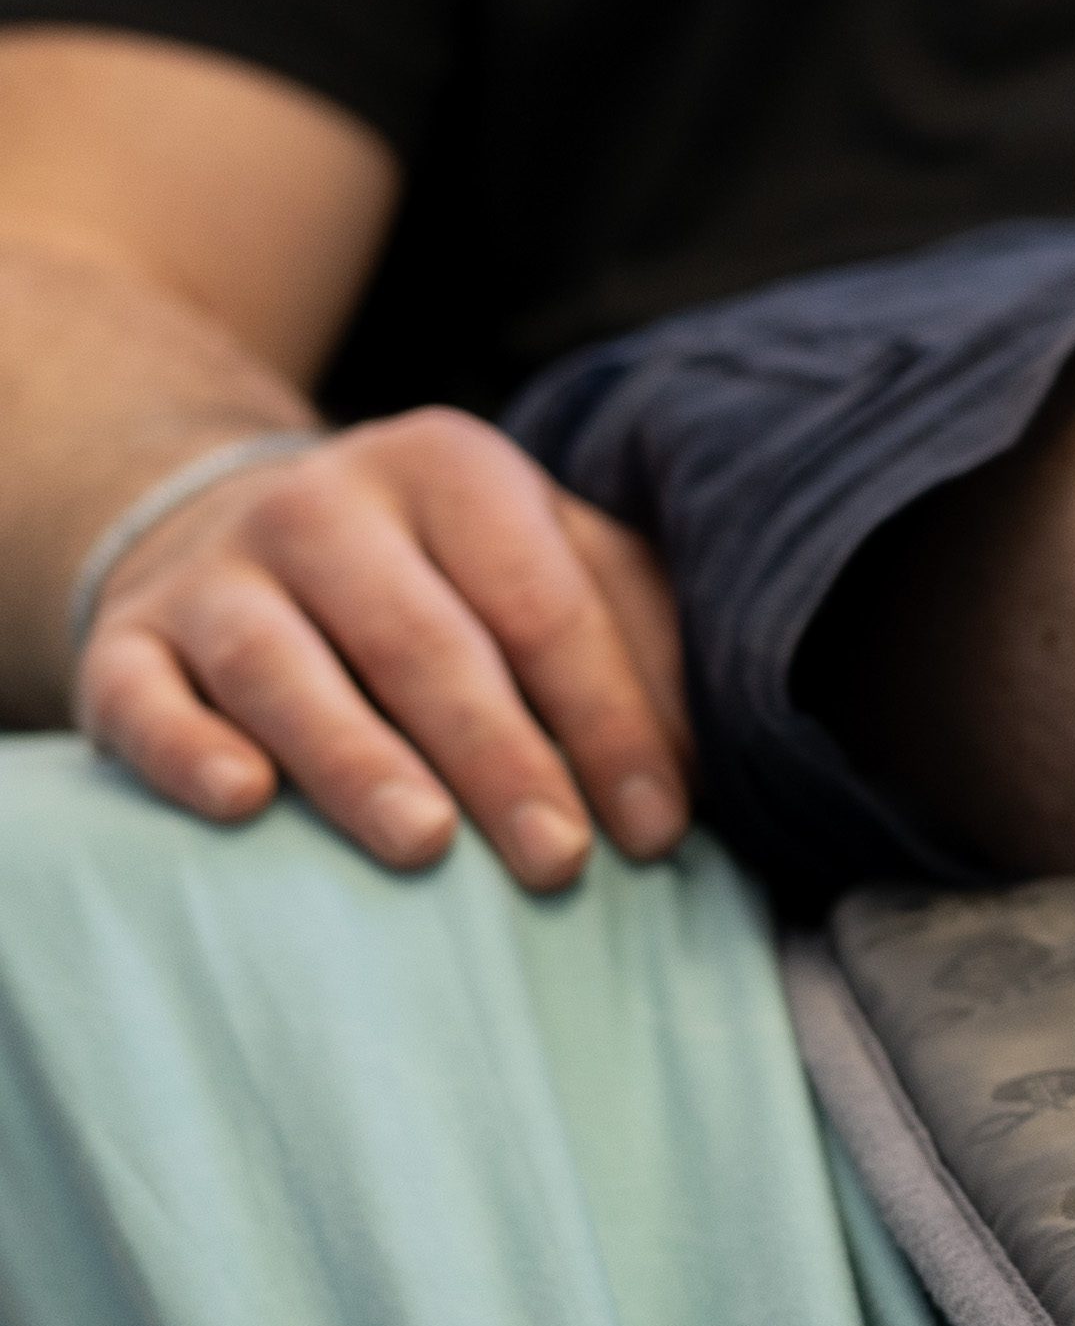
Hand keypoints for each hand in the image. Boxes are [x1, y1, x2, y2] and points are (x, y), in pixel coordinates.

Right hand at [72, 410, 690, 889]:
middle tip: (559, 858)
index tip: (656, 829)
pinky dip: (186, 749)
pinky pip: (143, 697)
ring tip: (424, 844)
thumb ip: (633, 635)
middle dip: (501, 754)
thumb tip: (697, 765)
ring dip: (356, 758)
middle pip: (423, 638)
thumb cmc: (444, 578)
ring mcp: (213, 571)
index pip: (541, 601)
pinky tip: (243, 803)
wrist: (241, 533)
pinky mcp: (124, 643)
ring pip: (282, 665)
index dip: (607, 717)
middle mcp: (323, 503)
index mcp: (449, 466)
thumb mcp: (548, 562)